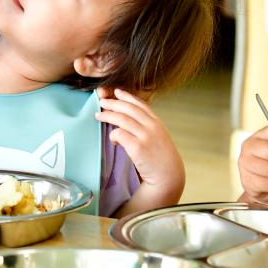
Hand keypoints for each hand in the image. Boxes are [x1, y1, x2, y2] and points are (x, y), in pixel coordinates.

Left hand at [96, 88, 184, 202]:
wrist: (168, 176)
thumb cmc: (160, 157)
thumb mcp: (158, 136)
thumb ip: (146, 126)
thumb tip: (125, 116)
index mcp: (157, 122)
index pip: (140, 104)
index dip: (127, 96)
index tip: (116, 92)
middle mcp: (152, 126)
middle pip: (128, 108)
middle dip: (113, 103)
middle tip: (102, 102)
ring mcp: (145, 136)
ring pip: (122, 119)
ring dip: (108, 115)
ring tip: (98, 115)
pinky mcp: (138, 147)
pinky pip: (119, 134)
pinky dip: (113, 135)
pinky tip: (113, 140)